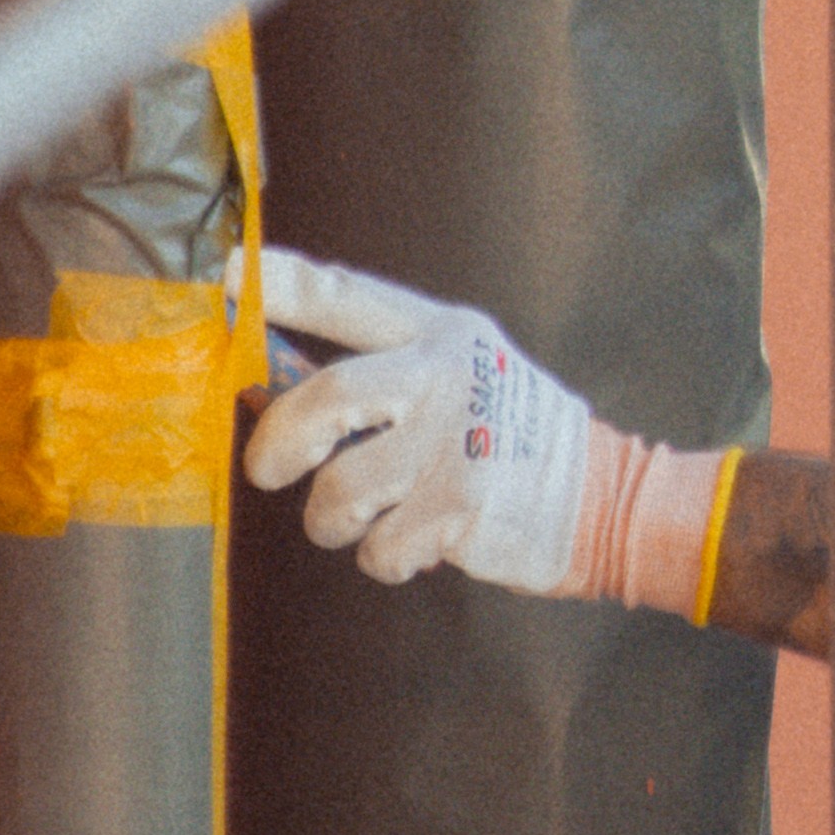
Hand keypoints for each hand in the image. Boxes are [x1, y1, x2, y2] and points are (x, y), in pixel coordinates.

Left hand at [250, 247, 703, 604]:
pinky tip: (417, 547)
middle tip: (267, 470)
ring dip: (334, 521)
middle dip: (279, 443)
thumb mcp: (464, 372)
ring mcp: (455, 443)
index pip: (344, 294)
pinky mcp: (462, 508)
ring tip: (362, 522)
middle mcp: (445, 377)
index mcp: (440, 333)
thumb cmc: (513, 438)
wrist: (607, 498)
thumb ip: (386, 371)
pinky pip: (379, 547)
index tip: (227, 275)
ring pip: (339, 490)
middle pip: (325, 398)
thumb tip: (272, 385)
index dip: (278, 285)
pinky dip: (384, 560)